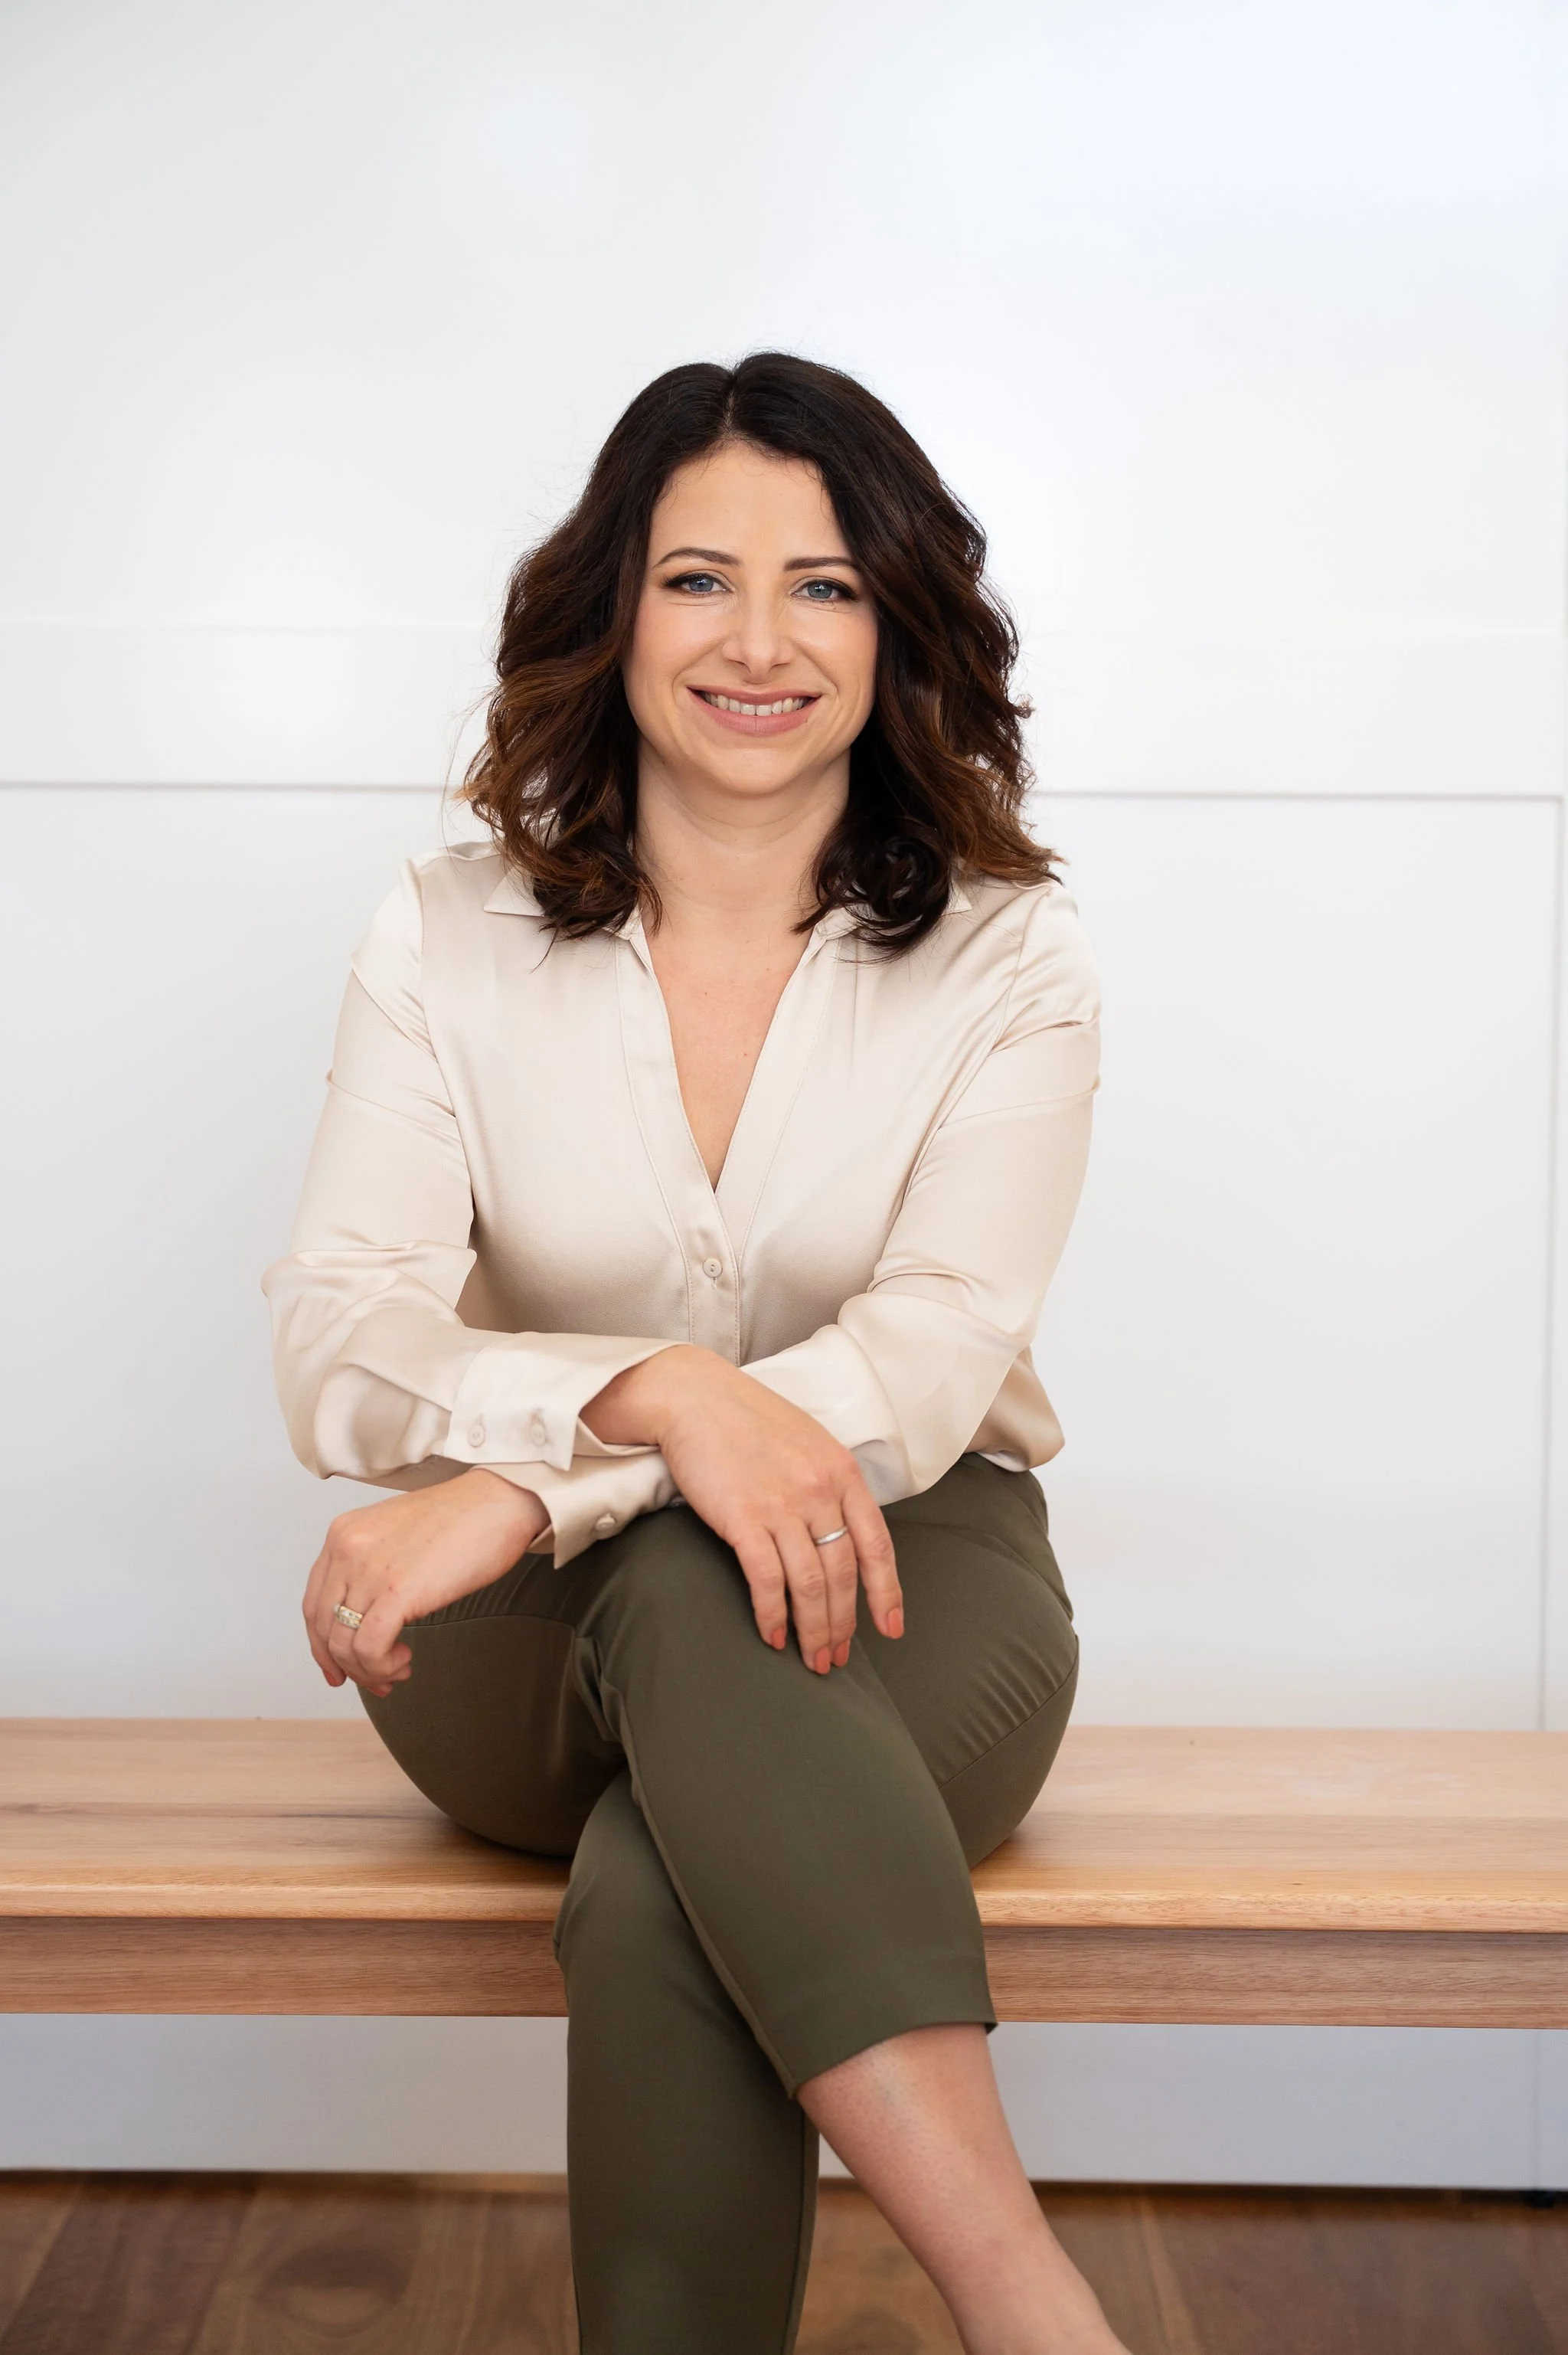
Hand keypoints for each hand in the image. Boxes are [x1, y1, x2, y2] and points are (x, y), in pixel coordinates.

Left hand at [303, 1470, 549, 1695]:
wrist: (498, 1502)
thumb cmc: (462, 1519)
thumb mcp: (395, 1535)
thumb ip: (370, 1567)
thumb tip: (364, 1618)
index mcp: (343, 1534)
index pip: (313, 1604)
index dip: (322, 1645)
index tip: (338, 1668)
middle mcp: (347, 1549)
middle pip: (323, 1629)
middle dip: (346, 1665)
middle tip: (375, 1680)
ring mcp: (368, 1569)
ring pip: (344, 1644)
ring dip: (370, 1670)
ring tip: (400, 1667)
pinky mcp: (395, 1591)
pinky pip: (369, 1648)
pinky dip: (382, 1666)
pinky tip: (405, 1659)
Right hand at [584, 1348, 902, 1673]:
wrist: (693, 1396)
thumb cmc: (747, 1419)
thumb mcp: (808, 1442)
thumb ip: (829, 1485)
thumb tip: (839, 1533)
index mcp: (842, 1472)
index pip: (877, 1544)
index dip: (887, 1592)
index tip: (890, 1627)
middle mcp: (820, 1490)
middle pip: (843, 1573)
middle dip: (843, 1624)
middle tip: (837, 1656)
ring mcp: (783, 1505)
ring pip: (810, 1584)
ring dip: (813, 1629)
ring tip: (811, 1658)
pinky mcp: (743, 1518)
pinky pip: (767, 1579)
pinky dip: (772, 1614)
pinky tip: (772, 1635)